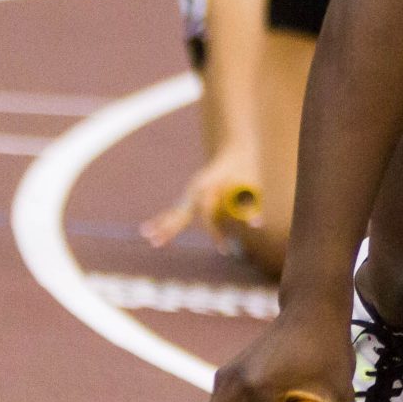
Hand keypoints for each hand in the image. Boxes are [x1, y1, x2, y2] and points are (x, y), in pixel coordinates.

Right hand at [141, 147, 261, 250]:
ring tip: (145, 236)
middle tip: (155, 243)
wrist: (235, 152)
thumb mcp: (250, 185)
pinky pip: (175, 211)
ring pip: (174, 212)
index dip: (214, 233)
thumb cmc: (244, 170)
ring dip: (160, 224)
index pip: (207, 215)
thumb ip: (250, 205)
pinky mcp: (191, 196)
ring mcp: (191, 192)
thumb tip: (257, 224)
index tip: (224, 249)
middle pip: (180, 213)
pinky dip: (163, 219)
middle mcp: (195, 190)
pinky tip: (149, 228)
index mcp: (209, 187)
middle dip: (169, 229)